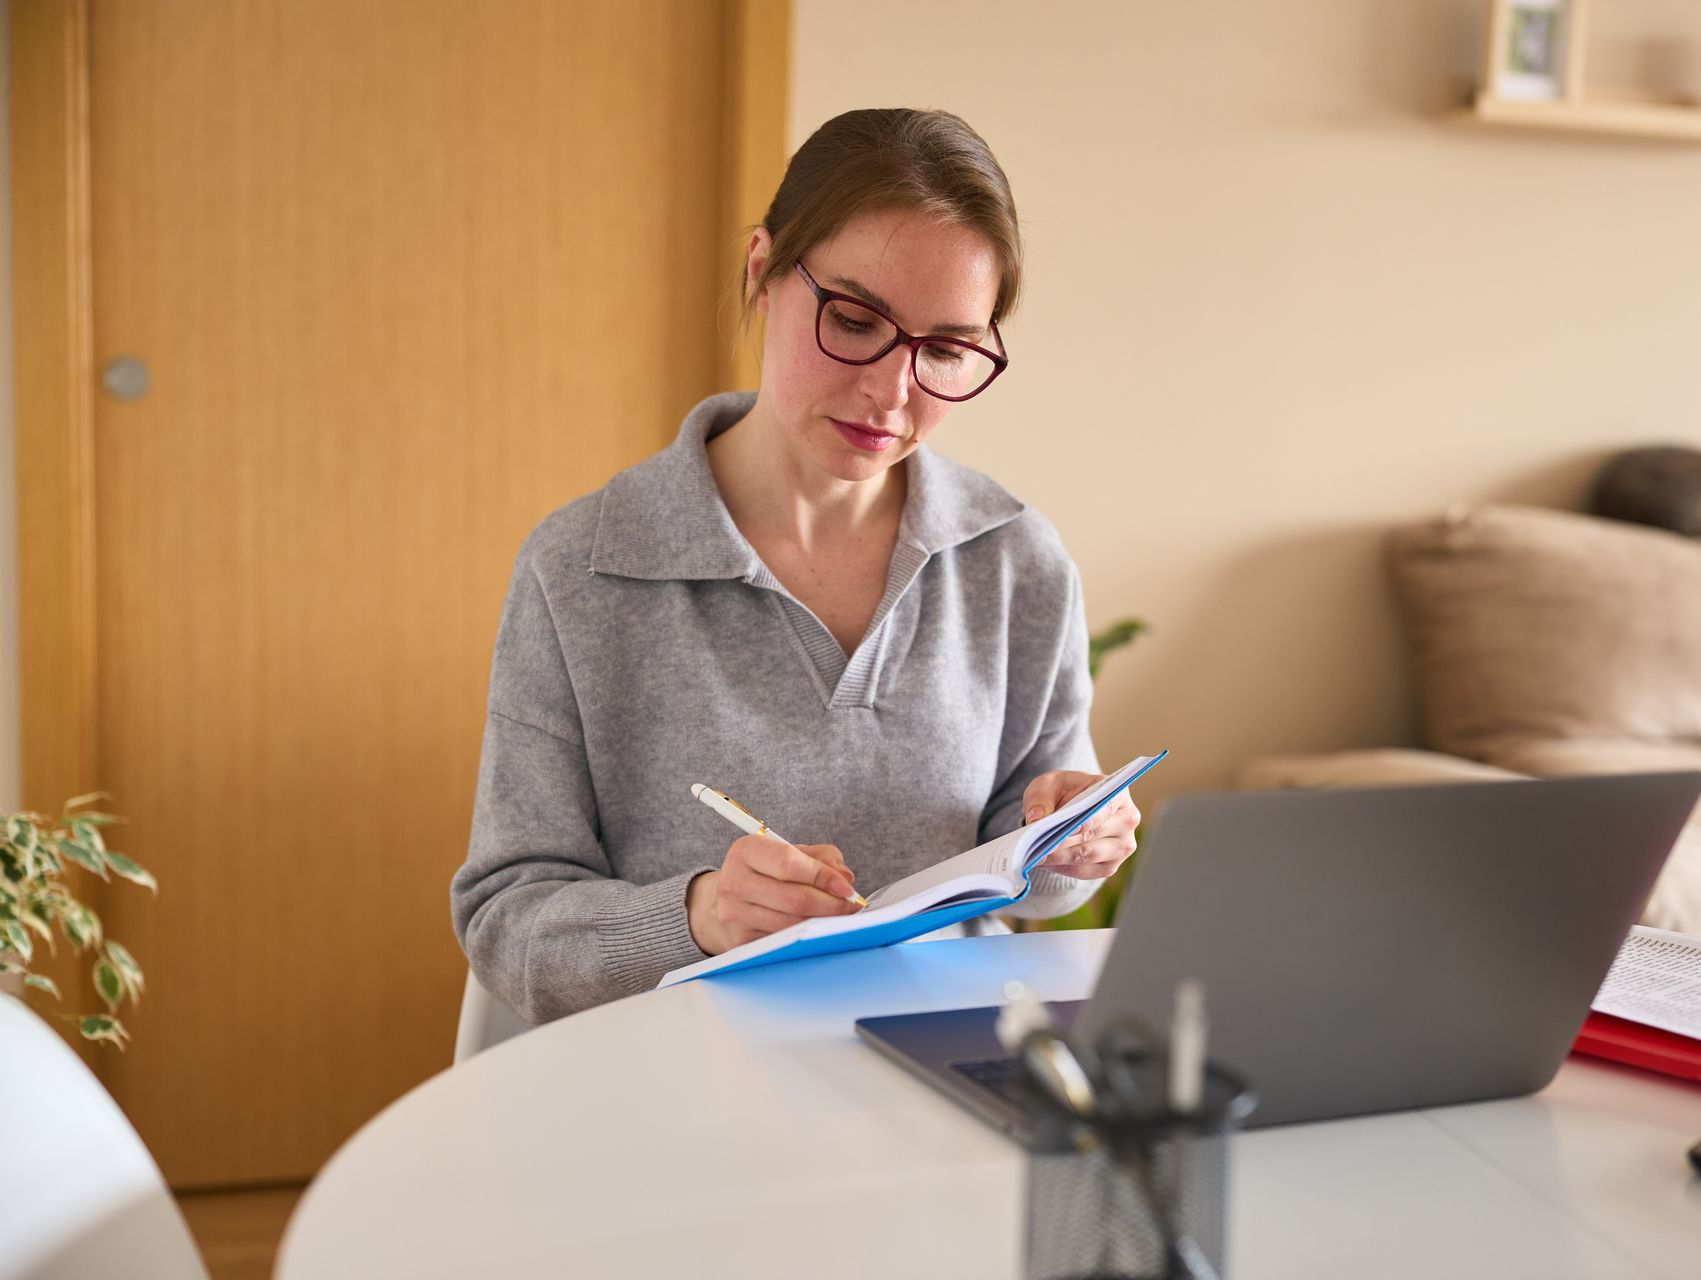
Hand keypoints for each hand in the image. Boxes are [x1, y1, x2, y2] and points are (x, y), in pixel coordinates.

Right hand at [686, 836, 861, 955]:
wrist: (728, 899)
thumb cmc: (766, 872)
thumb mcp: (790, 853)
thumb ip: (822, 857)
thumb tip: (845, 878)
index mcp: (746, 851)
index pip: (790, 864)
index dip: (823, 876)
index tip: (847, 888)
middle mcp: (735, 881)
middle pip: (795, 899)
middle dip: (831, 905)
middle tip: (852, 907)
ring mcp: (734, 914)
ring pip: (792, 924)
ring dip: (822, 922)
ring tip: (839, 918)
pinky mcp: (740, 940)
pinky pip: (783, 941)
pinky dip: (806, 936)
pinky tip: (818, 930)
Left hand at [1023, 770, 1140, 880]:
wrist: (1070, 809)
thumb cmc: (1062, 793)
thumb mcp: (1047, 785)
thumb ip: (1040, 799)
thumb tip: (1035, 819)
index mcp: (1118, 794)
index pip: (1106, 807)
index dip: (1087, 819)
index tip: (1066, 829)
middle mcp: (1126, 821)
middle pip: (1095, 834)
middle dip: (1064, 841)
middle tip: (1038, 846)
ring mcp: (1121, 847)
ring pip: (1088, 856)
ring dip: (1060, 857)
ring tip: (1035, 855)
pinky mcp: (1110, 866)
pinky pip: (1084, 871)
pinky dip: (1061, 867)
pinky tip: (1043, 862)